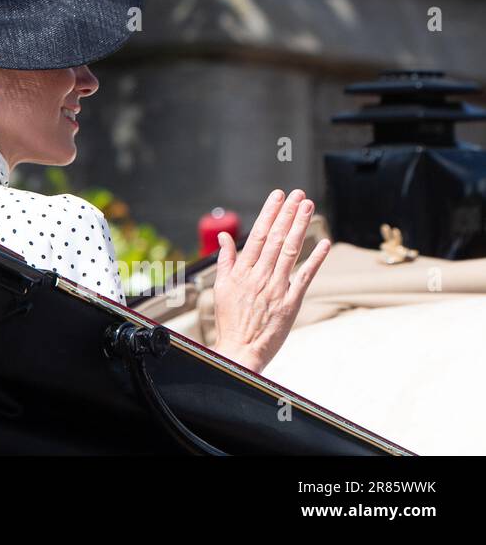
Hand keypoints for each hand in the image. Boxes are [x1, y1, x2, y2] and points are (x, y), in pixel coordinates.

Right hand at [211, 189, 330, 373]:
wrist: (241, 350)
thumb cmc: (230, 319)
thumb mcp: (220, 287)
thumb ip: (225, 260)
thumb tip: (225, 237)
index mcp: (242, 271)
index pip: (258, 234)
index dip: (270, 213)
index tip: (278, 196)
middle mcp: (259, 276)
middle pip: (276, 238)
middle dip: (288, 214)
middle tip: (299, 194)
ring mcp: (276, 288)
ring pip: (290, 252)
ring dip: (301, 228)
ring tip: (309, 207)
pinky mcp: (291, 303)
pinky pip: (305, 277)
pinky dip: (315, 259)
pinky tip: (324, 243)